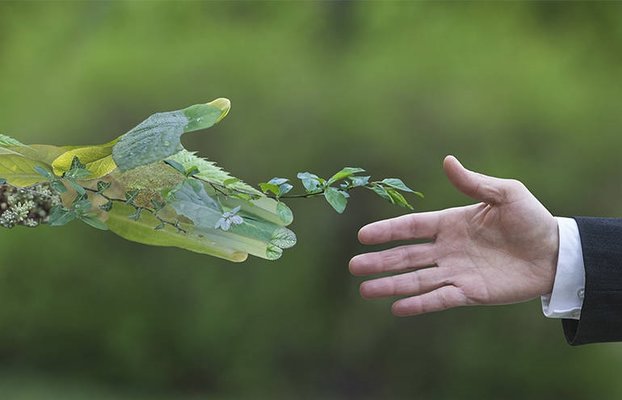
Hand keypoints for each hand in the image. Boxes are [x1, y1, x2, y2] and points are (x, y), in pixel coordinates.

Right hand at [349, 156, 558, 315]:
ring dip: (391, 285)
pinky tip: (397, 309)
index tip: (363, 235)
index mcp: (451, 223)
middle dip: (379, 261)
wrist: (555, 252)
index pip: (412, 227)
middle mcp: (447, 249)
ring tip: (365, 290)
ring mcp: (456, 272)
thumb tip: (447, 160)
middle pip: (406, 256)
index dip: (387, 231)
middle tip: (354, 266)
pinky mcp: (470, 293)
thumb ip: (474, 183)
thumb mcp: (505, 193)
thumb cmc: (531, 219)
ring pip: (416, 279)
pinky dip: (419, 304)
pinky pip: (440, 298)